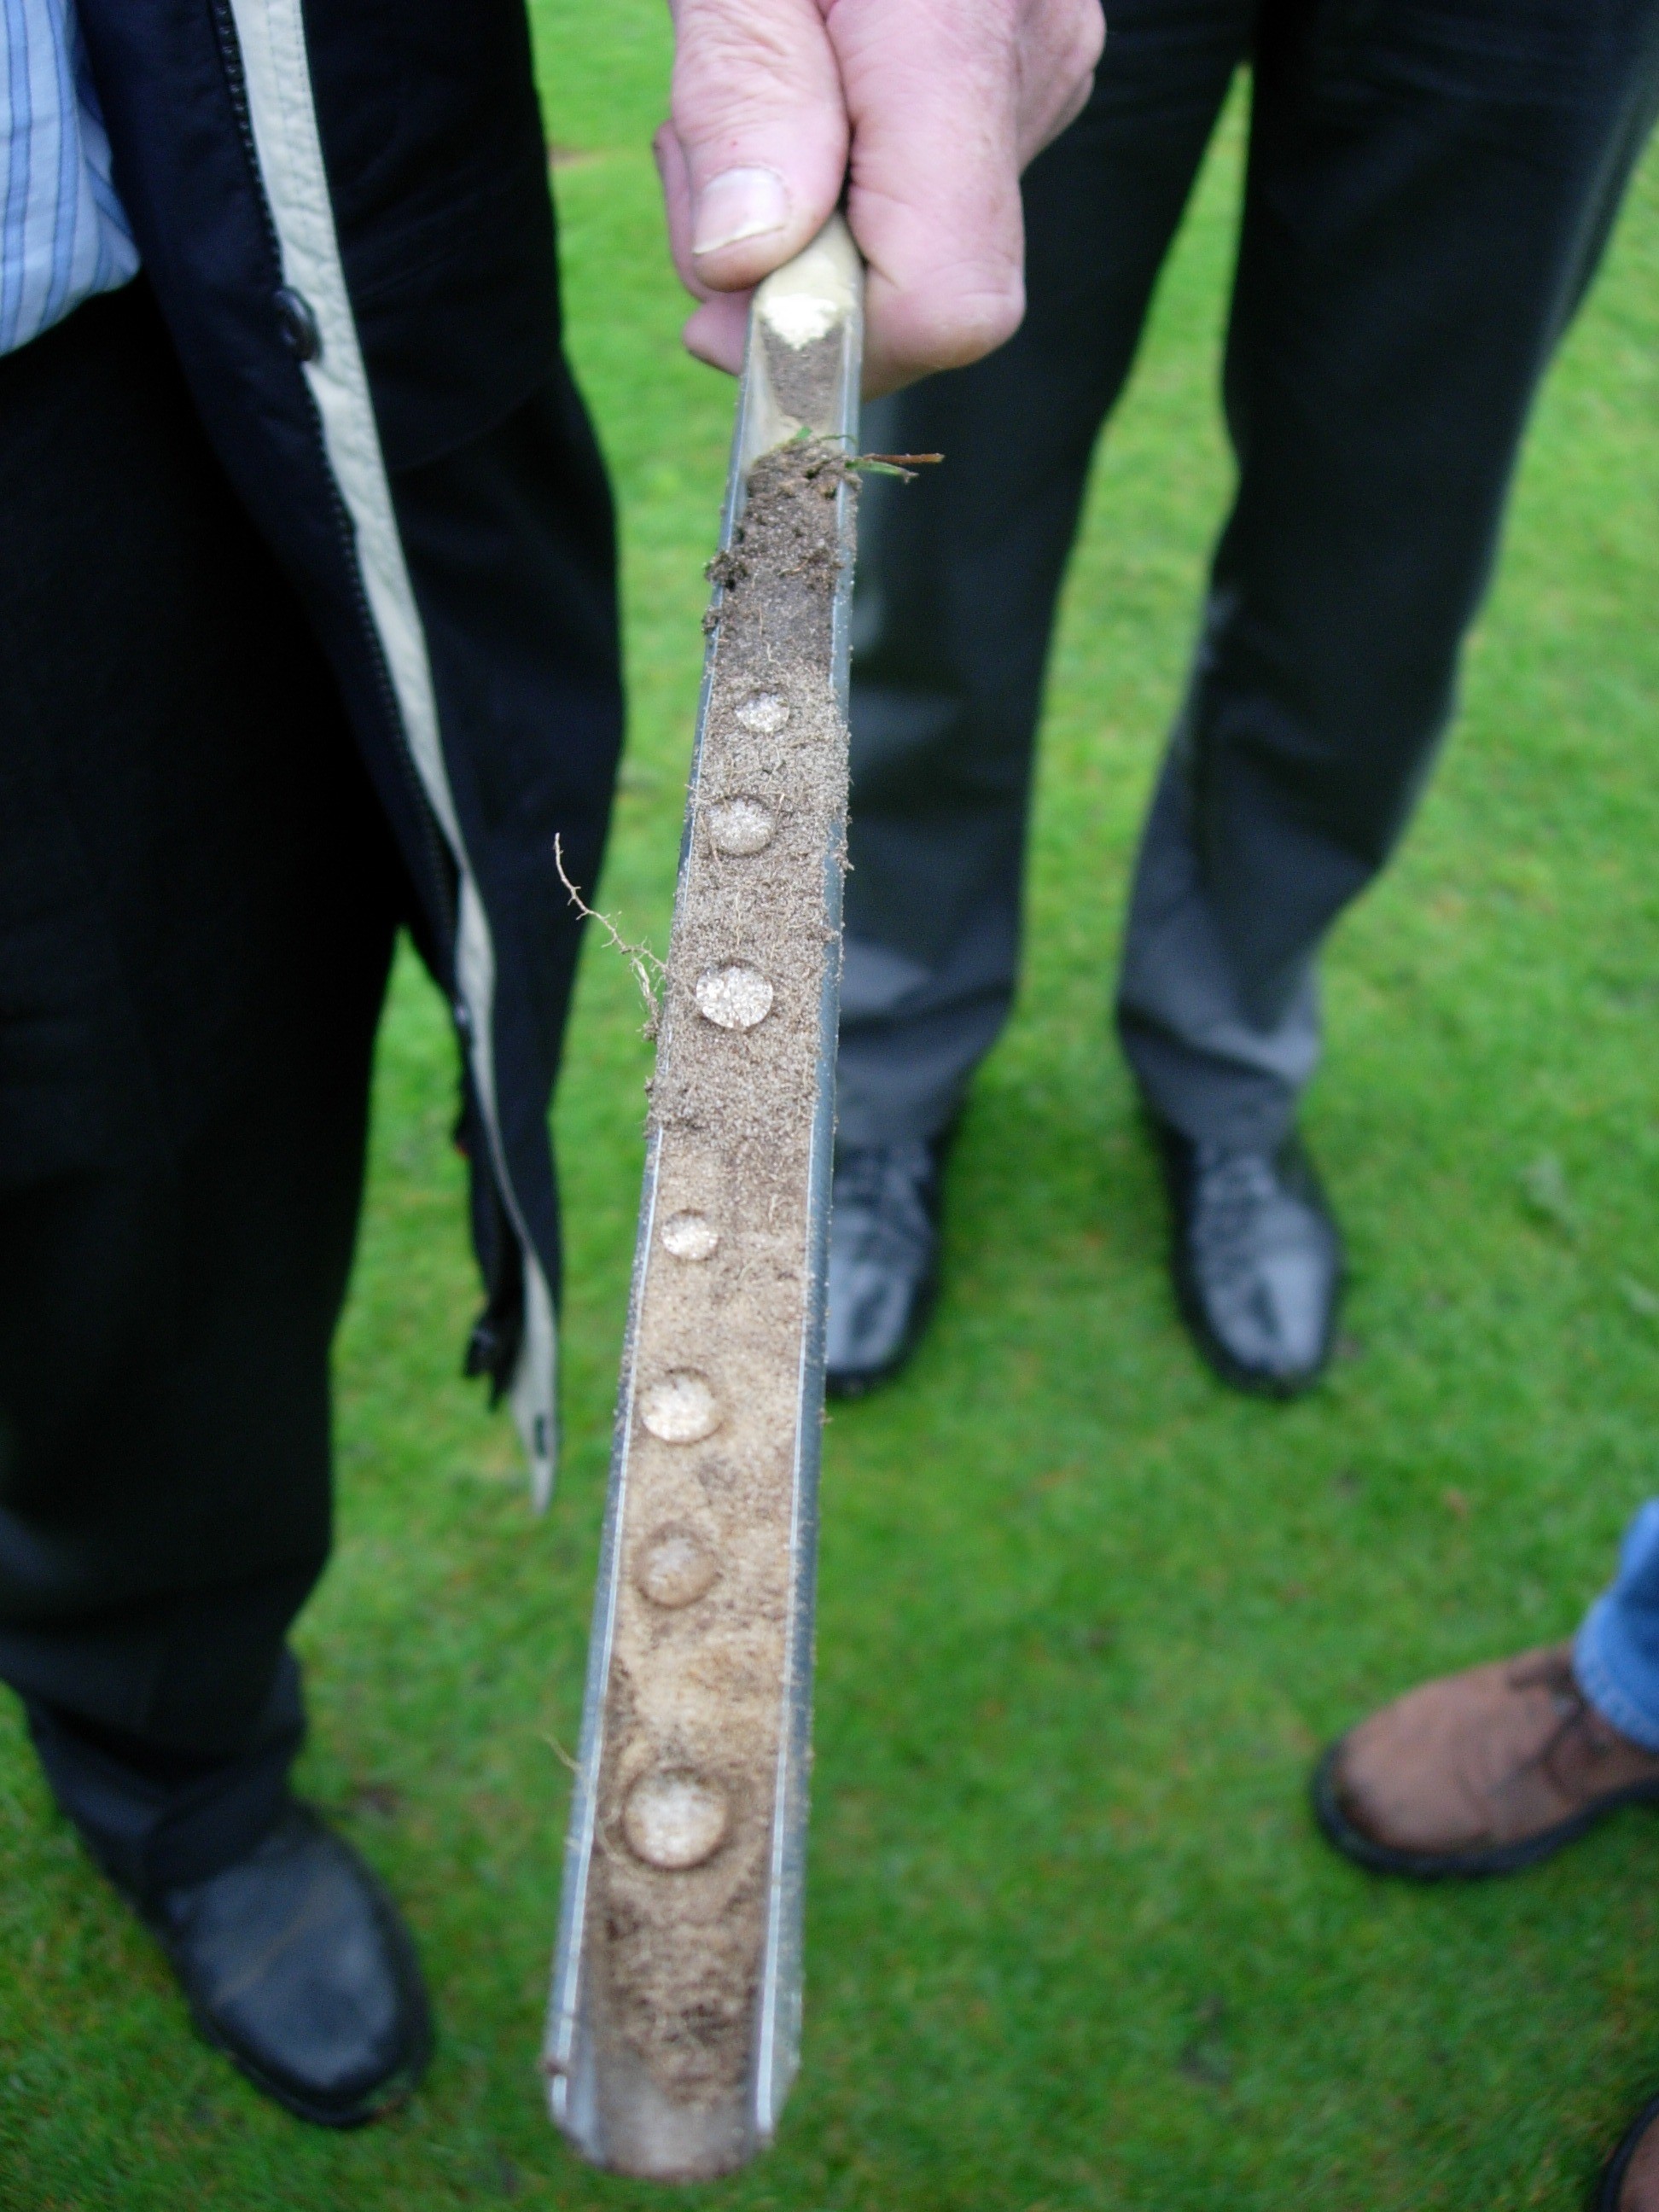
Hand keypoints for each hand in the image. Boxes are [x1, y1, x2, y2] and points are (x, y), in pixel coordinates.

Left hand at [655, 0, 1102, 394]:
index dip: (833, 339)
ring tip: (743, 81)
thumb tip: (747, 266)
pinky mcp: (1016, 74)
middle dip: (782, 269)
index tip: (720, 299)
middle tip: (701, 144)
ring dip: (791, 215)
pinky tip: (798, 83)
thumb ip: (743, 98)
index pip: (948, 304)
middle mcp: (1030, 77)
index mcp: (960, 48)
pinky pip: (917, 189)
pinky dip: (831, 173)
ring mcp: (1038, 77)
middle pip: (917, 291)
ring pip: (909, 246)